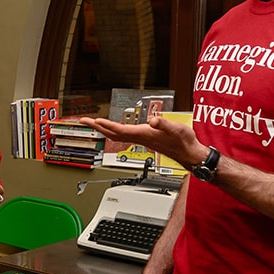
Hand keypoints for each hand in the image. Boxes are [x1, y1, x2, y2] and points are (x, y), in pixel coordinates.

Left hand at [80, 115, 204, 169]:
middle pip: (113, 133)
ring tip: (92, 123)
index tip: (94, 120)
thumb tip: (153, 120)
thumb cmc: (183, 141)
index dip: (107, 125)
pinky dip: (114, 129)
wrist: (189, 153)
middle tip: (83, 121)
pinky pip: (124, 134)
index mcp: (143, 134)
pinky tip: (113, 127)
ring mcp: (141, 139)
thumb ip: (164, 123)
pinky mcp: (144, 139)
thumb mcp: (175, 128)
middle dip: (97, 127)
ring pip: (117, 134)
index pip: (120, 130)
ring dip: (103, 128)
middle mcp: (139, 138)